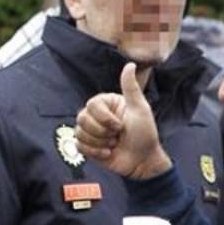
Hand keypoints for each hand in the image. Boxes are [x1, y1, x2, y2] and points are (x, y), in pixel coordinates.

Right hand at [75, 63, 172, 179]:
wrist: (143, 160)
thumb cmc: (145, 133)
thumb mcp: (140, 109)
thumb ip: (131, 87)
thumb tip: (130, 64)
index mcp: (107, 104)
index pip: (92, 105)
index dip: (105, 118)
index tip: (120, 126)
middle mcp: (97, 115)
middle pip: (82, 118)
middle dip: (102, 132)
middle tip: (117, 136)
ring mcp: (91, 131)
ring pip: (79, 133)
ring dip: (99, 142)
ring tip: (114, 144)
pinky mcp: (88, 146)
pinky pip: (78, 146)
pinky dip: (94, 152)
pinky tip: (108, 153)